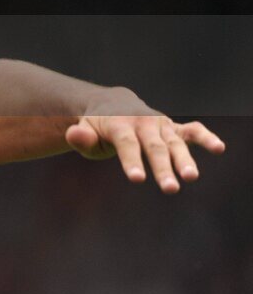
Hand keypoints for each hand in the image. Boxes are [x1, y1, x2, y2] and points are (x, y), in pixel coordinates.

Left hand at [64, 87, 226, 193]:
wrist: (112, 104)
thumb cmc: (96, 126)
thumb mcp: (83, 130)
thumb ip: (80, 136)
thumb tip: (73, 134)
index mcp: (119, 124)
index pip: (127, 145)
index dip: (132, 161)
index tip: (138, 179)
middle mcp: (144, 122)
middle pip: (154, 147)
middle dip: (163, 168)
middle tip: (170, 189)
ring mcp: (160, 125)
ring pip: (175, 143)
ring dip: (185, 160)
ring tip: (192, 177)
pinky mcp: (173, 129)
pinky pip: (192, 131)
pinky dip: (205, 137)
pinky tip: (219, 148)